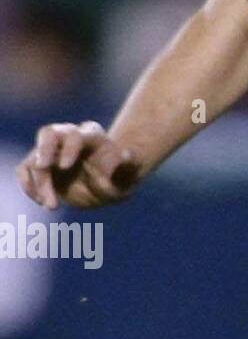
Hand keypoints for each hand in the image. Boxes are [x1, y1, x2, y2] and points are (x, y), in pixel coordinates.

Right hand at [15, 121, 139, 209]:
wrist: (108, 184)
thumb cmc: (121, 177)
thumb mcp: (129, 175)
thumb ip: (129, 166)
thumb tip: (126, 154)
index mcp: (93, 137)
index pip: (77, 135)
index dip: (69, 148)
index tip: (65, 166)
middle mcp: (70, 138)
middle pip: (50, 133)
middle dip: (44, 149)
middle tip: (42, 167)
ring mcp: (54, 150)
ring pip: (36, 157)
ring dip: (38, 182)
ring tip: (52, 205)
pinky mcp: (41, 164)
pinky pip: (26, 169)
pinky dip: (29, 185)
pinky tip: (43, 200)